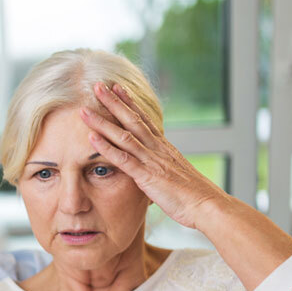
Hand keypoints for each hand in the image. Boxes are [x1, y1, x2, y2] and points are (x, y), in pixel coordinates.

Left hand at [79, 81, 227, 229]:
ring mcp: (152, 160)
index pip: (144, 119)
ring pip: (123, 135)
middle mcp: (157, 148)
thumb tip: (157, 165)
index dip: (130, 102)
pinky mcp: (147, 176)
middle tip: (97, 85)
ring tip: (84, 110)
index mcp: (164, 147)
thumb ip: (163, 166)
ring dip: (102, 122)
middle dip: (113, 102)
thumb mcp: (175, 175)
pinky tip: (91, 138)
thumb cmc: (192, 195)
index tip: (118, 88)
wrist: (207, 205)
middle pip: (132, 119)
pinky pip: (123, 159)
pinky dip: (106, 148)